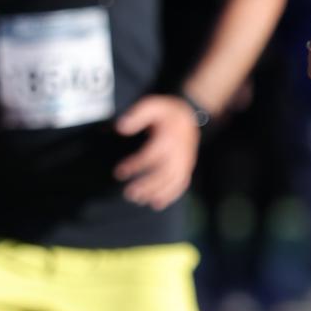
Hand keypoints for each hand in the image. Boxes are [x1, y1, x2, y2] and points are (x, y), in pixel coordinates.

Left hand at [113, 94, 199, 208]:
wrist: (190, 115)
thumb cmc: (167, 112)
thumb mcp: (152, 105)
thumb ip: (137, 116)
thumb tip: (120, 128)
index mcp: (168, 139)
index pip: (150, 156)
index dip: (134, 166)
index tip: (119, 173)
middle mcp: (178, 154)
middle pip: (162, 174)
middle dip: (146, 186)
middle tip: (129, 194)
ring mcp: (185, 163)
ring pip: (172, 182)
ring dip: (156, 193)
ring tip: (139, 200)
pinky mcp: (187, 168)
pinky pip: (181, 185)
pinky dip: (171, 196)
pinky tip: (157, 204)